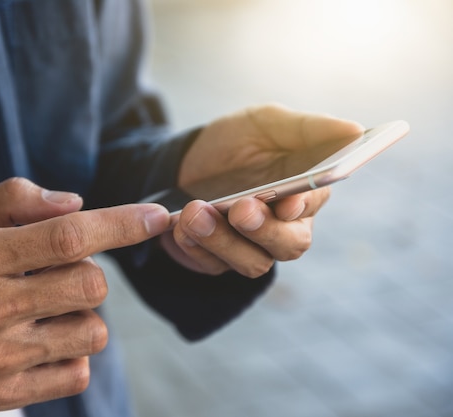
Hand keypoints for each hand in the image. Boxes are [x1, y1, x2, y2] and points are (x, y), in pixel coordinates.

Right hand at [0, 178, 169, 410]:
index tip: (158, 216)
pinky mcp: (4, 391)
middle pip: (91, 285)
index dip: (121, 224)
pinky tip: (43, 339)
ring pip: (93, 331)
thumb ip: (17, 199)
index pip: (67, 236)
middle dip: (89, 271)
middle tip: (55, 271)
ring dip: (84, 313)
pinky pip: (77, 371)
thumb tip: (77, 204)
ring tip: (46, 307)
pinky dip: (73, 351)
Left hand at [161, 104, 362, 275]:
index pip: (313, 206)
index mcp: (303, 192)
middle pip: (289, 246)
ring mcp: (250, 247)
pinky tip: (179, 225)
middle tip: (240, 209)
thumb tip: (355, 130)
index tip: (287, 200)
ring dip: (222, 240)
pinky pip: (212, 265)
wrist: (185, 161)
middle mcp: (282, 227)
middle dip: (264, 230)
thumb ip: (308, 129)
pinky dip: (194, 246)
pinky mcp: (218, 260)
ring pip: (251, 263)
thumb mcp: (266, 124)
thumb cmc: (236, 142)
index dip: (303, 206)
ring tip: (195, 212)